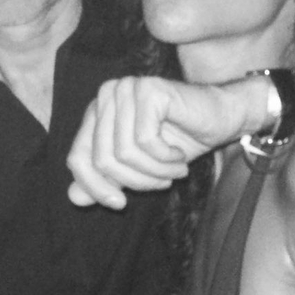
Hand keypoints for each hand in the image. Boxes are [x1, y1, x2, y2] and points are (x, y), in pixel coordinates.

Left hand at [67, 75, 266, 208]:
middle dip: (135, 181)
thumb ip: (105, 179)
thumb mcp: (137, 168)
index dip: (95, 187)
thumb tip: (74, 198)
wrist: (221, 118)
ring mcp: (126, 89)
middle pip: (101, 159)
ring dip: (155, 172)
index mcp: (96, 112)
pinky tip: (179, 155)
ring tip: (175, 170)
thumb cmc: (178, 141)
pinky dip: (165, 158)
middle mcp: (106, 96)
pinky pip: (146, 141)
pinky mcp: (148, 90)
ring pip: (124, 153)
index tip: (119, 204)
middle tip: (163, 183)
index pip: (77, 158)